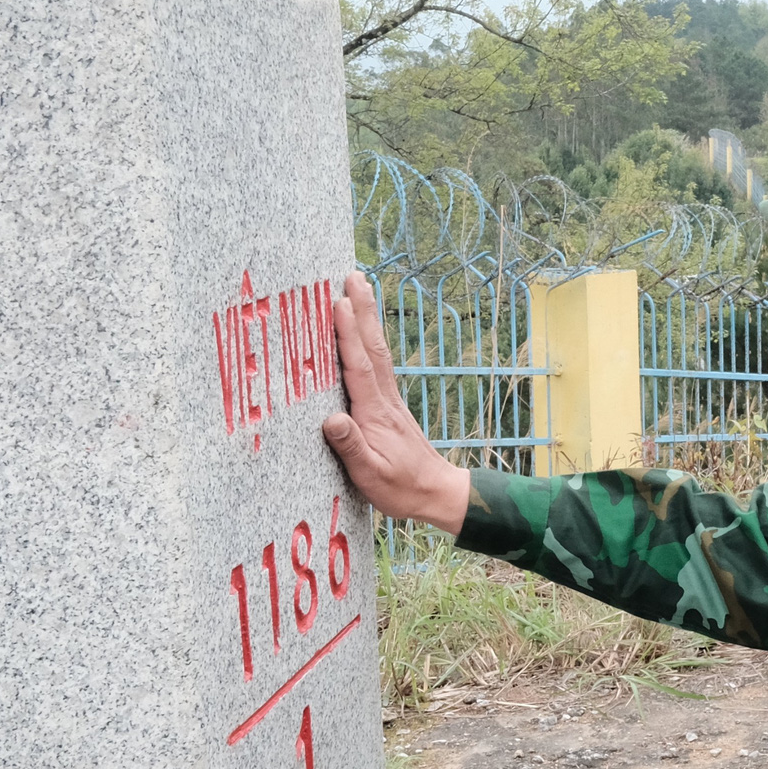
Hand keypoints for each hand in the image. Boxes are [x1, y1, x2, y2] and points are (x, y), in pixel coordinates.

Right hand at [322, 271, 470, 530]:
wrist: (436, 492)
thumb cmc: (400, 488)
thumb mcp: (370, 475)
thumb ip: (351, 447)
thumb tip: (331, 419)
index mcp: (375, 413)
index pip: (359, 367)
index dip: (348, 335)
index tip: (338, 303)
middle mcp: (384, 399)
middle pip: (372, 347)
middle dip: (363, 310)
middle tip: (353, 276)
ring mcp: (389, 399)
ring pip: (377, 351)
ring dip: (369, 318)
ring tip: (360, 289)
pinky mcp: (390, 405)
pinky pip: (377, 364)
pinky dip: (370, 340)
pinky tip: (366, 331)